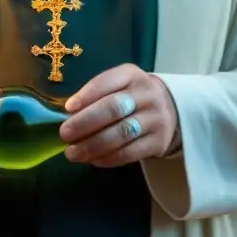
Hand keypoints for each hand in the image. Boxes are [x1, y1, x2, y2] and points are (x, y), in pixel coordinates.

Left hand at [59, 63, 177, 167]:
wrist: (171, 110)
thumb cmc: (132, 97)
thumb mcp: (118, 86)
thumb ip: (96, 96)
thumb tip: (69, 114)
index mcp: (131, 75)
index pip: (107, 82)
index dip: (86, 95)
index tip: (67, 108)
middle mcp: (146, 94)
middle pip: (113, 108)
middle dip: (85, 122)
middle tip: (65, 133)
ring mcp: (155, 119)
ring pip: (121, 133)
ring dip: (93, 145)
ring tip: (73, 153)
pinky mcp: (159, 142)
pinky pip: (130, 152)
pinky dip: (108, 158)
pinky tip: (92, 160)